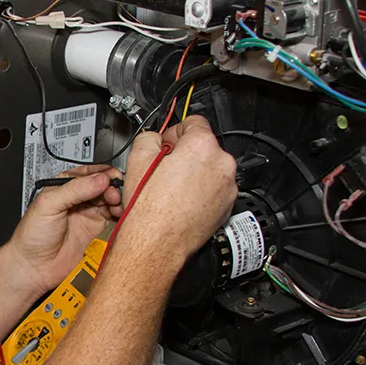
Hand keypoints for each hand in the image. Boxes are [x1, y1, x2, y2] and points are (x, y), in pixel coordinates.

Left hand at [6, 164, 123, 293]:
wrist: (34, 267)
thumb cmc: (32, 236)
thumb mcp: (49, 204)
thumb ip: (74, 189)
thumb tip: (99, 179)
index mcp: (66, 187)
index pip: (89, 173)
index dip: (103, 173)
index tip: (113, 176)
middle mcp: (79, 200)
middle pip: (104, 187)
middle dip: (113, 188)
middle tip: (114, 194)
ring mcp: (89, 216)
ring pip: (111, 203)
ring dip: (118, 202)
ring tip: (117, 205)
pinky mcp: (97, 233)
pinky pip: (114, 222)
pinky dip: (120, 218)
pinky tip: (120, 217)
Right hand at [119, 116, 236, 265]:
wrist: (156, 242)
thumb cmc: (148, 208)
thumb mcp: (137, 159)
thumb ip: (150, 137)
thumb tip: (156, 139)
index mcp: (201, 146)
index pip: (193, 122)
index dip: (175, 132)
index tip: (166, 143)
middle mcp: (221, 164)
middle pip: (203, 146)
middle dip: (184, 154)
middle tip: (163, 169)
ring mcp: (227, 187)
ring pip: (210, 169)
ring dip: (194, 173)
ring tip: (171, 189)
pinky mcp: (227, 206)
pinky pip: (214, 190)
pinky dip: (201, 192)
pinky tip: (181, 201)